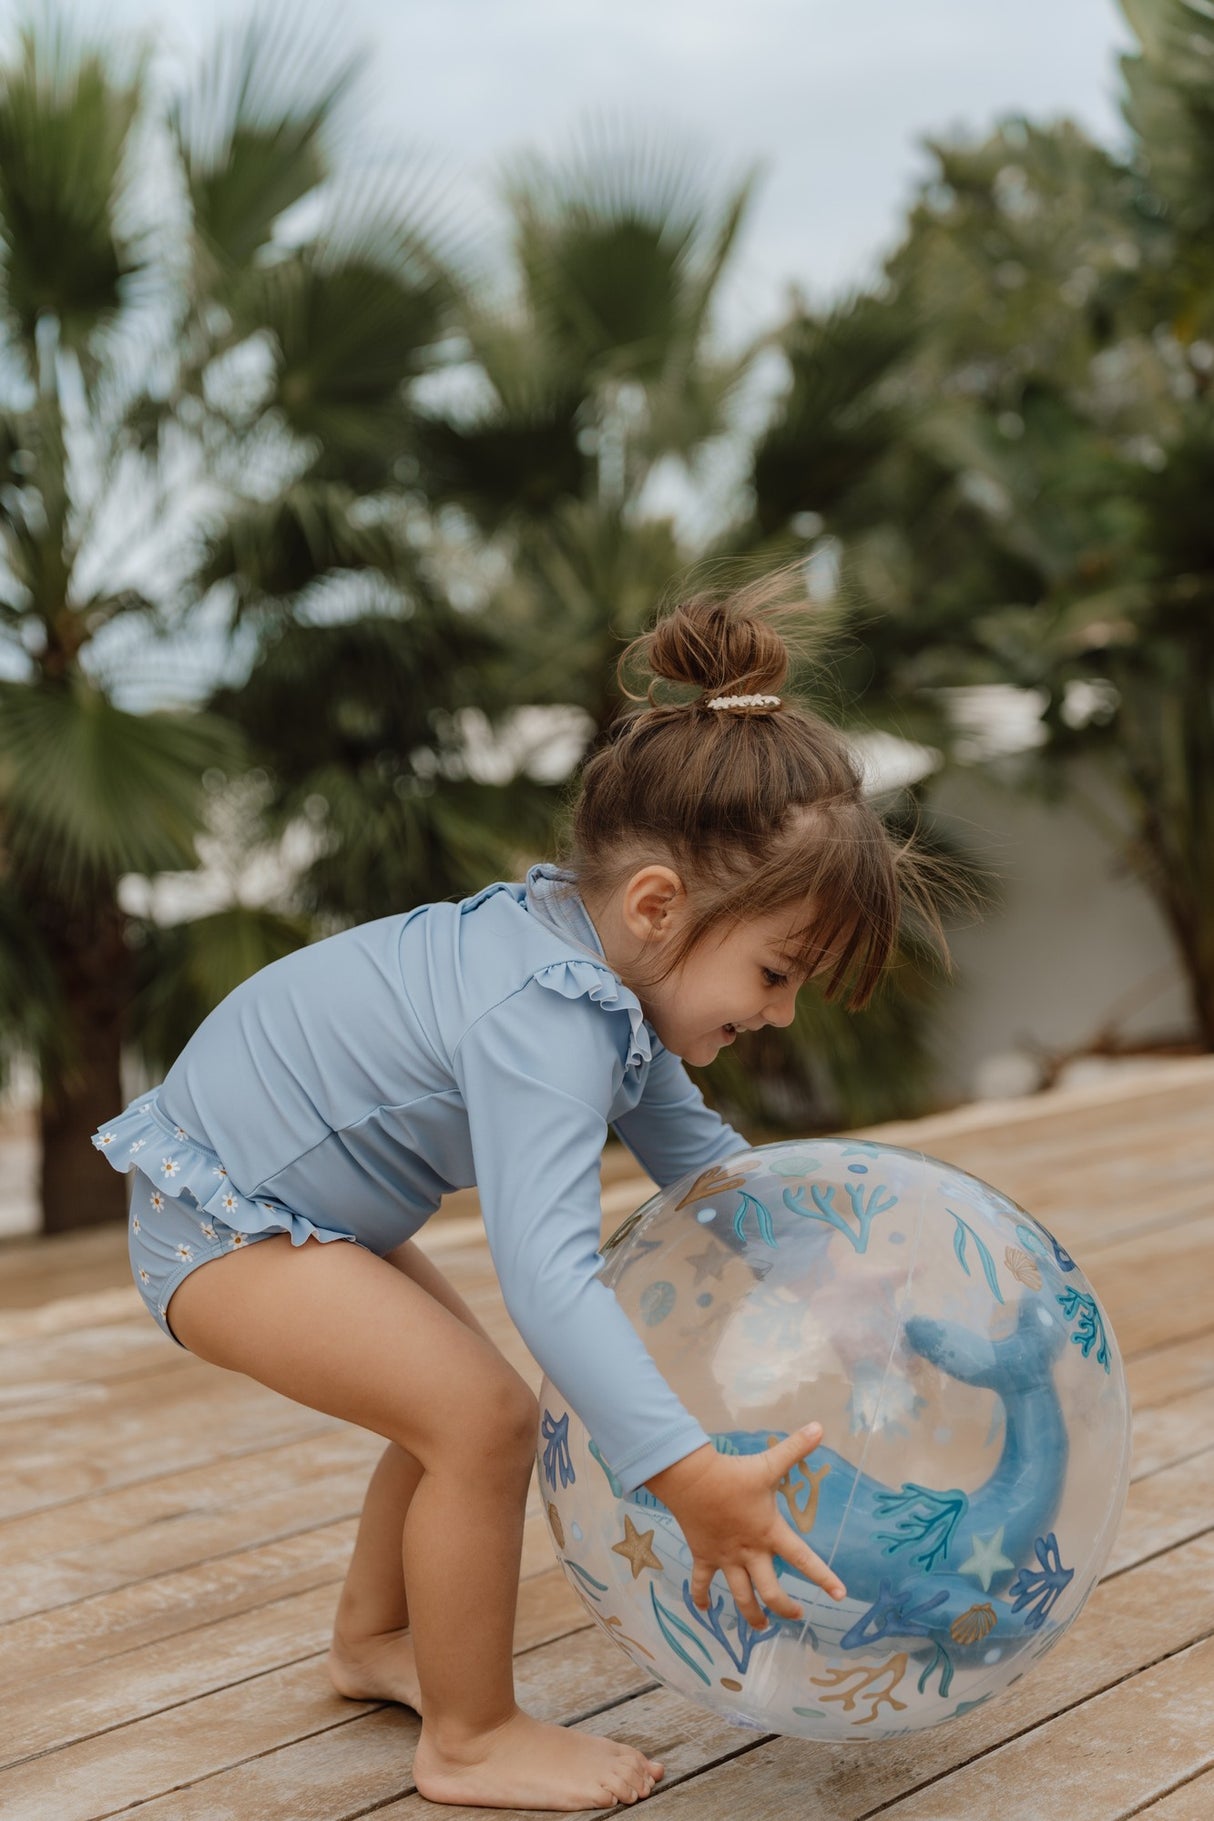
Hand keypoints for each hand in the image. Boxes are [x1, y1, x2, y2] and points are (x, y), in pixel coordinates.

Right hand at [644, 1424, 845, 1630]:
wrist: (692, 1480)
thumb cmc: (732, 1474)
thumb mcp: (768, 1463)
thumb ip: (796, 1448)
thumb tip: (820, 1428)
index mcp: (769, 1533)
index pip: (803, 1559)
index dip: (823, 1577)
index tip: (840, 1595)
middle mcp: (750, 1552)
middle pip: (770, 1591)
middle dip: (785, 1608)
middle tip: (797, 1616)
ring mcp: (725, 1558)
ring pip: (740, 1596)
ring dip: (751, 1614)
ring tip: (760, 1627)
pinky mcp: (703, 1556)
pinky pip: (701, 1582)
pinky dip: (701, 1597)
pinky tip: (704, 1611)